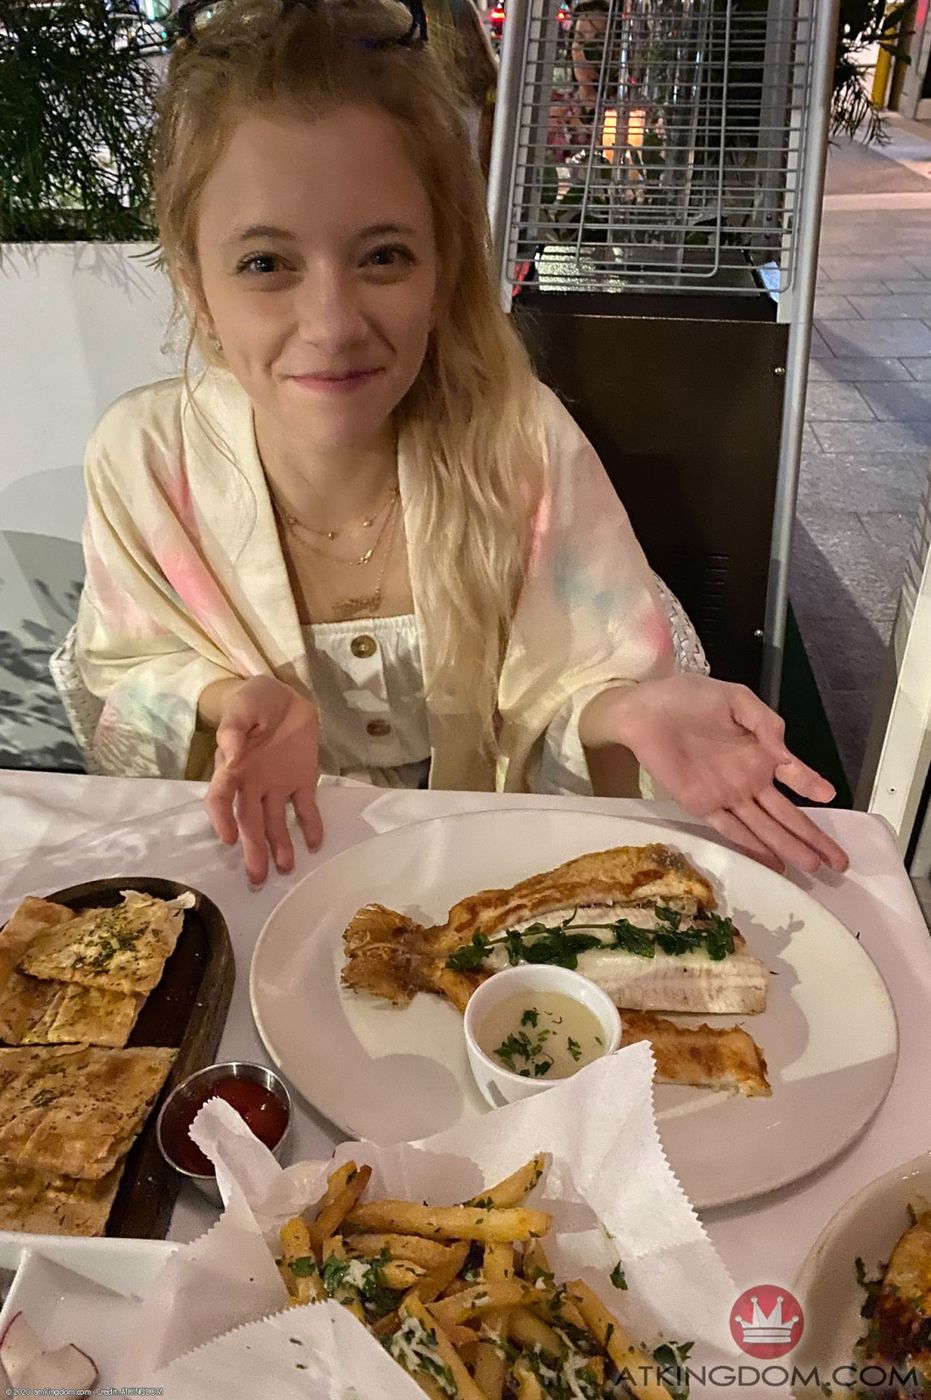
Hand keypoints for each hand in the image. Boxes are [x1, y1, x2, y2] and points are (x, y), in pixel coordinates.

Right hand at [204, 676, 322, 884]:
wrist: (283, 695)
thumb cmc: (253, 702)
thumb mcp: (242, 707)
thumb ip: (235, 730)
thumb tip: (231, 753)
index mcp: (232, 769)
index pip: (221, 800)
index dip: (222, 819)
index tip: (229, 838)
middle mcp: (252, 785)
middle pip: (249, 822)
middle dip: (252, 849)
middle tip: (256, 877)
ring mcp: (277, 786)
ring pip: (276, 822)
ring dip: (279, 846)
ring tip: (286, 868)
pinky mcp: (303, 782)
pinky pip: (306, 809)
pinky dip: (311, 826)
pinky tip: (314, 844)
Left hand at [580, 675, 848, 875]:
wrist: (644, 711)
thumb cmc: (688, 697)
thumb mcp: (736, 698)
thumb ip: (766, 723)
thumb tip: (786, 755)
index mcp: (760, 750)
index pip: (794, 773)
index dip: (811, 784)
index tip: (829, 796)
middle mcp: (748, 778)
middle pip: (786, 813)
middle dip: (812, 836)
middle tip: (840, 861)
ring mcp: (727, 794)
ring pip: (764, 827)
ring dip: (788, 847)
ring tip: (813, 867)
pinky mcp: (702, 805)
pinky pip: (730, 830)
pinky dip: (751, 847)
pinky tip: (773, 864)